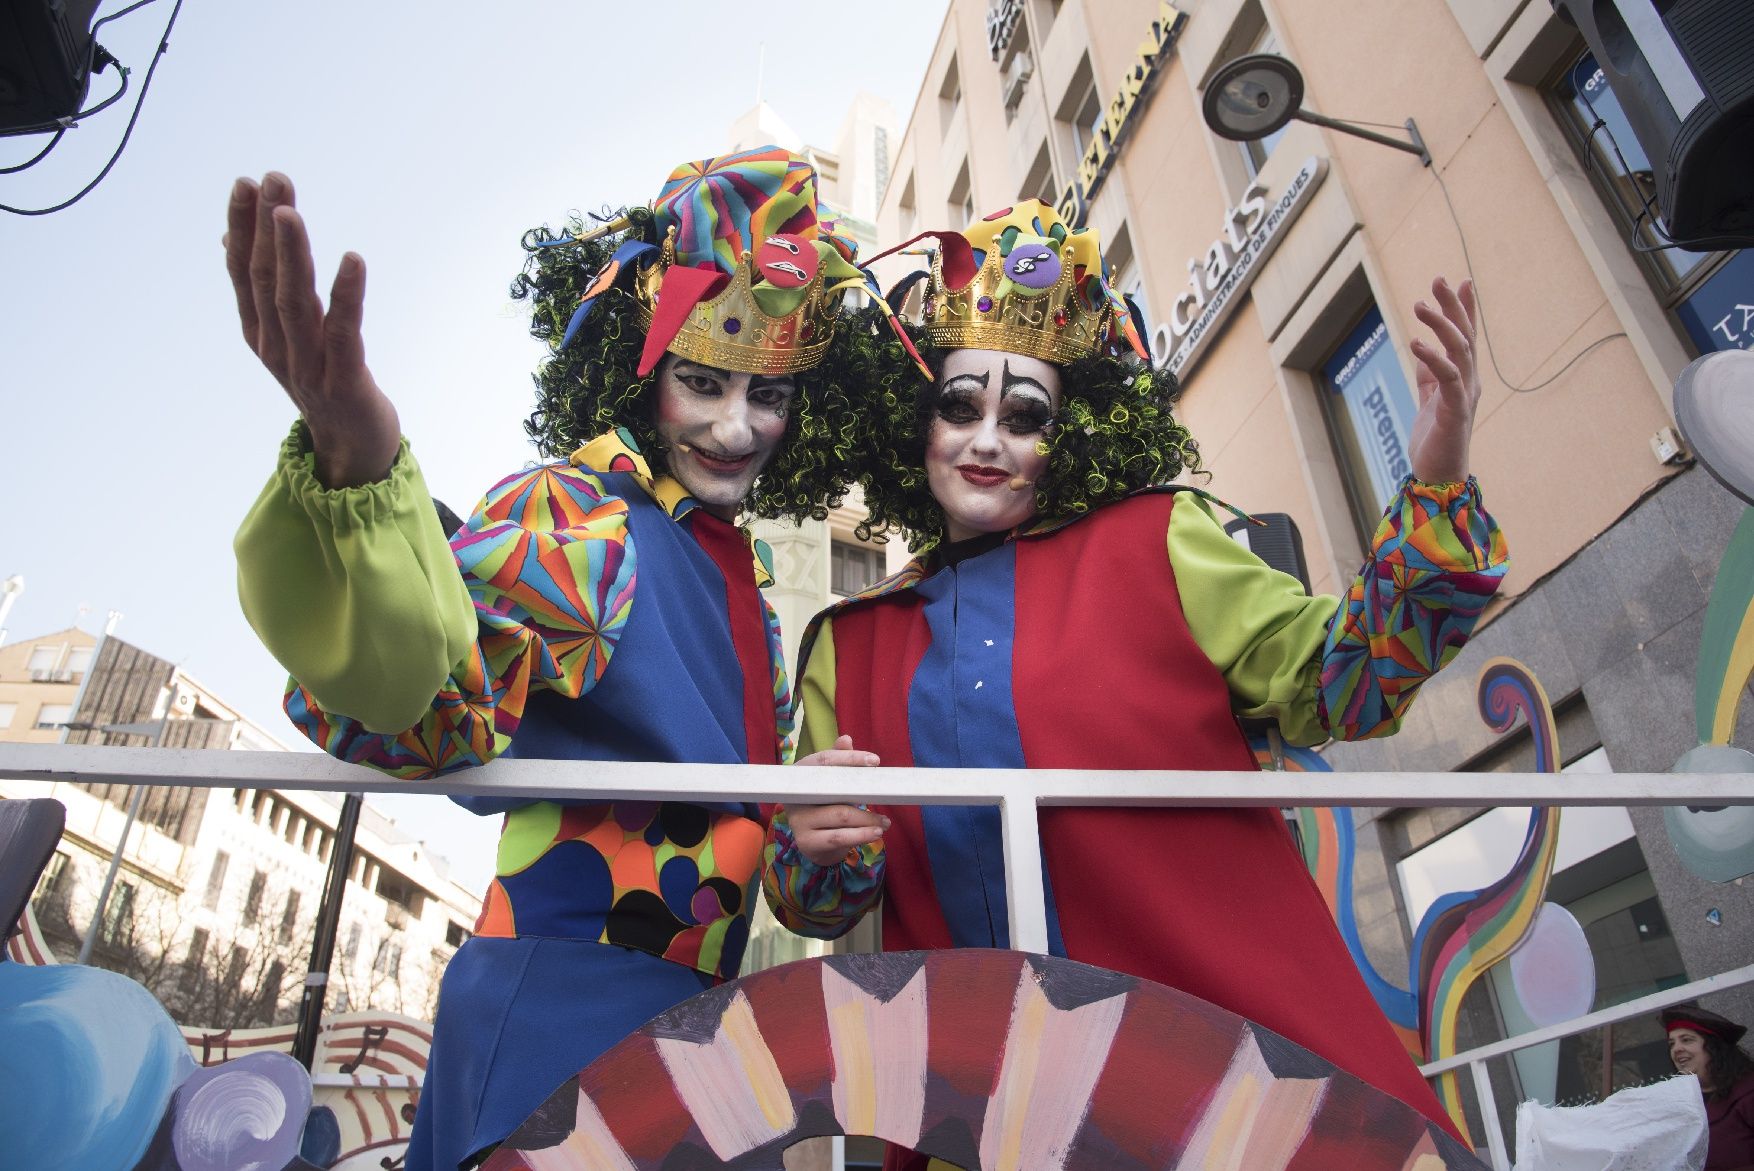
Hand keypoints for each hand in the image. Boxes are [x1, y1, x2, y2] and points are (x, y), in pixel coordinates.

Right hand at [225, 173, 400, 487]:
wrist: (355, 449)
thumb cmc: (325, 383)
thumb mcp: (286, 336)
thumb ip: (262, 292)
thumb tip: (230, 240)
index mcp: (260, 334)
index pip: (243, 272)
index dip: (242, 227)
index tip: (245, 182)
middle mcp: (276, 348)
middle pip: (265, 280)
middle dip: (265, 227)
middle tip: (272, 179)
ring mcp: (308, 367)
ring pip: (294, 303)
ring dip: (291, 254)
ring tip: (289, 211)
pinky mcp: (345, 382)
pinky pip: (344, 333)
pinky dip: (346, 295)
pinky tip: (352, 259)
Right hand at [786, 735, 885, 865]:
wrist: (815, 843)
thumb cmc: (826, 805)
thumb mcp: (832, 782)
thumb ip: (838, 760)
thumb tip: (846, 739)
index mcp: (800, 774)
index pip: (824, 760)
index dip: (850, 758)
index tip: (875, 761)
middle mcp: (795, 795)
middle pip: (834, 790)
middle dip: (864, 792)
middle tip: (886, 795)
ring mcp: (798, 820)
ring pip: (841, 816)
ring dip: (868, 819)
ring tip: (884, 822)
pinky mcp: (806, 842)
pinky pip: (839, 838)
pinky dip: (861, 835)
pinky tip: (875, 833)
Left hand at [1407, 276, 1480, 485]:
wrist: (1438, 476)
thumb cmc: (1435, 441)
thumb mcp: (1428, 400)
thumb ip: (1428, 376)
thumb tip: (1422, 349)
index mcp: (1463, 379)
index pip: (1466, 337)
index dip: (1464, 309)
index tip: (1461, 282)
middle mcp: (1469, 382)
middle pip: (1465, 336)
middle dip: (1453, 306)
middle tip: (1439, 279)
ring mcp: (1464, 395)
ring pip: (1459, 351)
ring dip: (1441, 325)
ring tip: (1419, 305)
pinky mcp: (1455, 411)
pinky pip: (1447, 378)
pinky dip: (1432, 358)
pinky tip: (1416, 343)